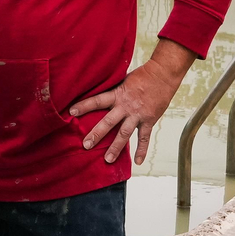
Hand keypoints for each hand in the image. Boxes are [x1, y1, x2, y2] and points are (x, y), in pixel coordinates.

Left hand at [69, 39, 195, 164]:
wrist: (163, 74)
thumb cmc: (142, 75)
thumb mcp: (123, 79)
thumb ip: (112, 90)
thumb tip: (97, 93)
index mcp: (118, 94)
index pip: (97, 100)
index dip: (84, 106)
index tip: (71, 112)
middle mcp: (126, 106)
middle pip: (109, 122)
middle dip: (96, 134)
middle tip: (86, 145)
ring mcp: (138, 114)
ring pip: (125, 133)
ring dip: (116, 147)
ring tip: (107, 159)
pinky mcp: (149, 120)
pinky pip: (144, 137)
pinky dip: (142, 150)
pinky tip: (138, 162)